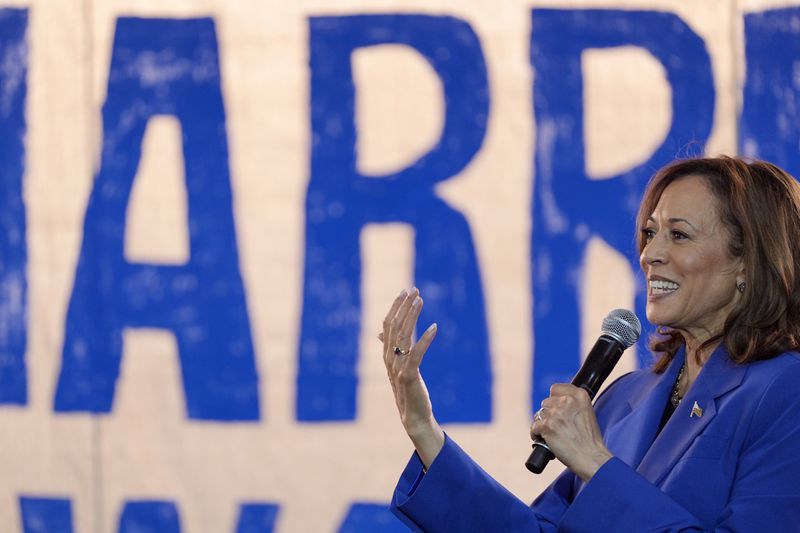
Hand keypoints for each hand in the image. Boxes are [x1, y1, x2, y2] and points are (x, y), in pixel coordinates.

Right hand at [381, 288, 442, 466]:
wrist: (412, 416)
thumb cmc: (408, 390)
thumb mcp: (398, 366)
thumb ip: (390, 347)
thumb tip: (380, 332)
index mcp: (387, 354)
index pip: (388, 324)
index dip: (396, 306)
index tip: (405, 291)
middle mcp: (389, 358)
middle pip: (394, 326)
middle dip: (404, 306)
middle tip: (414, 289)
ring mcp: (398, 367)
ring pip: (403, 335)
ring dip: (412, 316)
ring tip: (420, 300)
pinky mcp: (409, 376)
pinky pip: (417, 353)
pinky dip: (425, 339)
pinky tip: (434, 327)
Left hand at [530, 384, 612, 480]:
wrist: (590, 457)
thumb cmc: (589, 439)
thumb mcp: (587, 412)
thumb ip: (573, 403)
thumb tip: (555, 402)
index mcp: (580, 396)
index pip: (556, 388)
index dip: (554, 399)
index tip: (556, 407)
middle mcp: (567, 401)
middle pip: (546, 402)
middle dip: (549, 413)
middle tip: (556, 425)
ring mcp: (556, 413)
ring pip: (540, 414)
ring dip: (542, 423)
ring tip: (551, 433)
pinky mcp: (547, 425)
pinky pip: (534, 426)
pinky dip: (536, 433)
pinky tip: (543, 439)